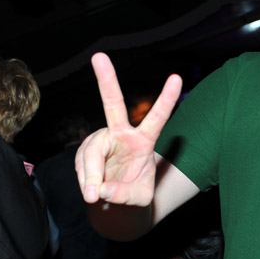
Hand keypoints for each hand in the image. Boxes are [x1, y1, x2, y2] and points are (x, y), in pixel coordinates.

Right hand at [76, 53, 181, 204]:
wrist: (117, 202)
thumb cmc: (135, 194)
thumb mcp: (140, 199)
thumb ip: (124, 194)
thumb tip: (101, 189)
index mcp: (144, 141)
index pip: (157, 118)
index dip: (167, 99)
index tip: (177, 77)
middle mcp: (122, 133)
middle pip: (112, 103)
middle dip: (106, 79)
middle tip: (98, 56)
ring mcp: (101, 139)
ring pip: (91, 152)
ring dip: (90, 176)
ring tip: (94, 196)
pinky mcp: (86, 150)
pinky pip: (82, 165)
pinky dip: (85, 181)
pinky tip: (91, 189)